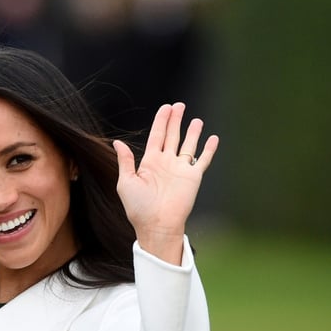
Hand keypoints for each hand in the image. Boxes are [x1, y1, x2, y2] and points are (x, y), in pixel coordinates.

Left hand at [114, 102, 217, 263]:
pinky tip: (213, 138)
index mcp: (149, 163)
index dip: (161, 121)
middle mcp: (166, 163)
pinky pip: (203, 160)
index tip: (166, 108)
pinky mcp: (194, 177)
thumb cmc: (138, 207)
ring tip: (196, 119)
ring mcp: (181, 169)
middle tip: (179, 105)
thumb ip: (125, 161)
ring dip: (192, 132)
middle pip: (172, 136)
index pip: (156, 136)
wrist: (156, 225)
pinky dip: (209, 149)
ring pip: (188, 145)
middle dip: (175, 120)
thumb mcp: (126, 182)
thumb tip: (117, 142)